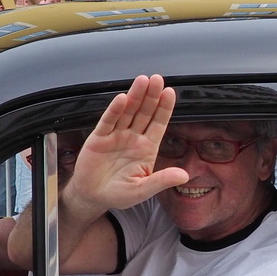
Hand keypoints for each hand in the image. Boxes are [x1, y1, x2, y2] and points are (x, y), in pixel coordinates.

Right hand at [68, 74, 189, 214]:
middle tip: (157, 79)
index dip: (164, 108)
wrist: (92, 196)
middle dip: (151, 96)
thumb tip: (184, 175)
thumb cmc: (118, 193)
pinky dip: (114, 110)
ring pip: (128, 112)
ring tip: (142, 81)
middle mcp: (133, 138)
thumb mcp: (143, 190)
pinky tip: (122, 99)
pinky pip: (108, 121)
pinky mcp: (99, 138)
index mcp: (146, 148)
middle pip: (144, 112)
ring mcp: (116, 136)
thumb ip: (161, 181)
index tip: (170, 93)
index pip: (158, 124)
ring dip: (135, 96)